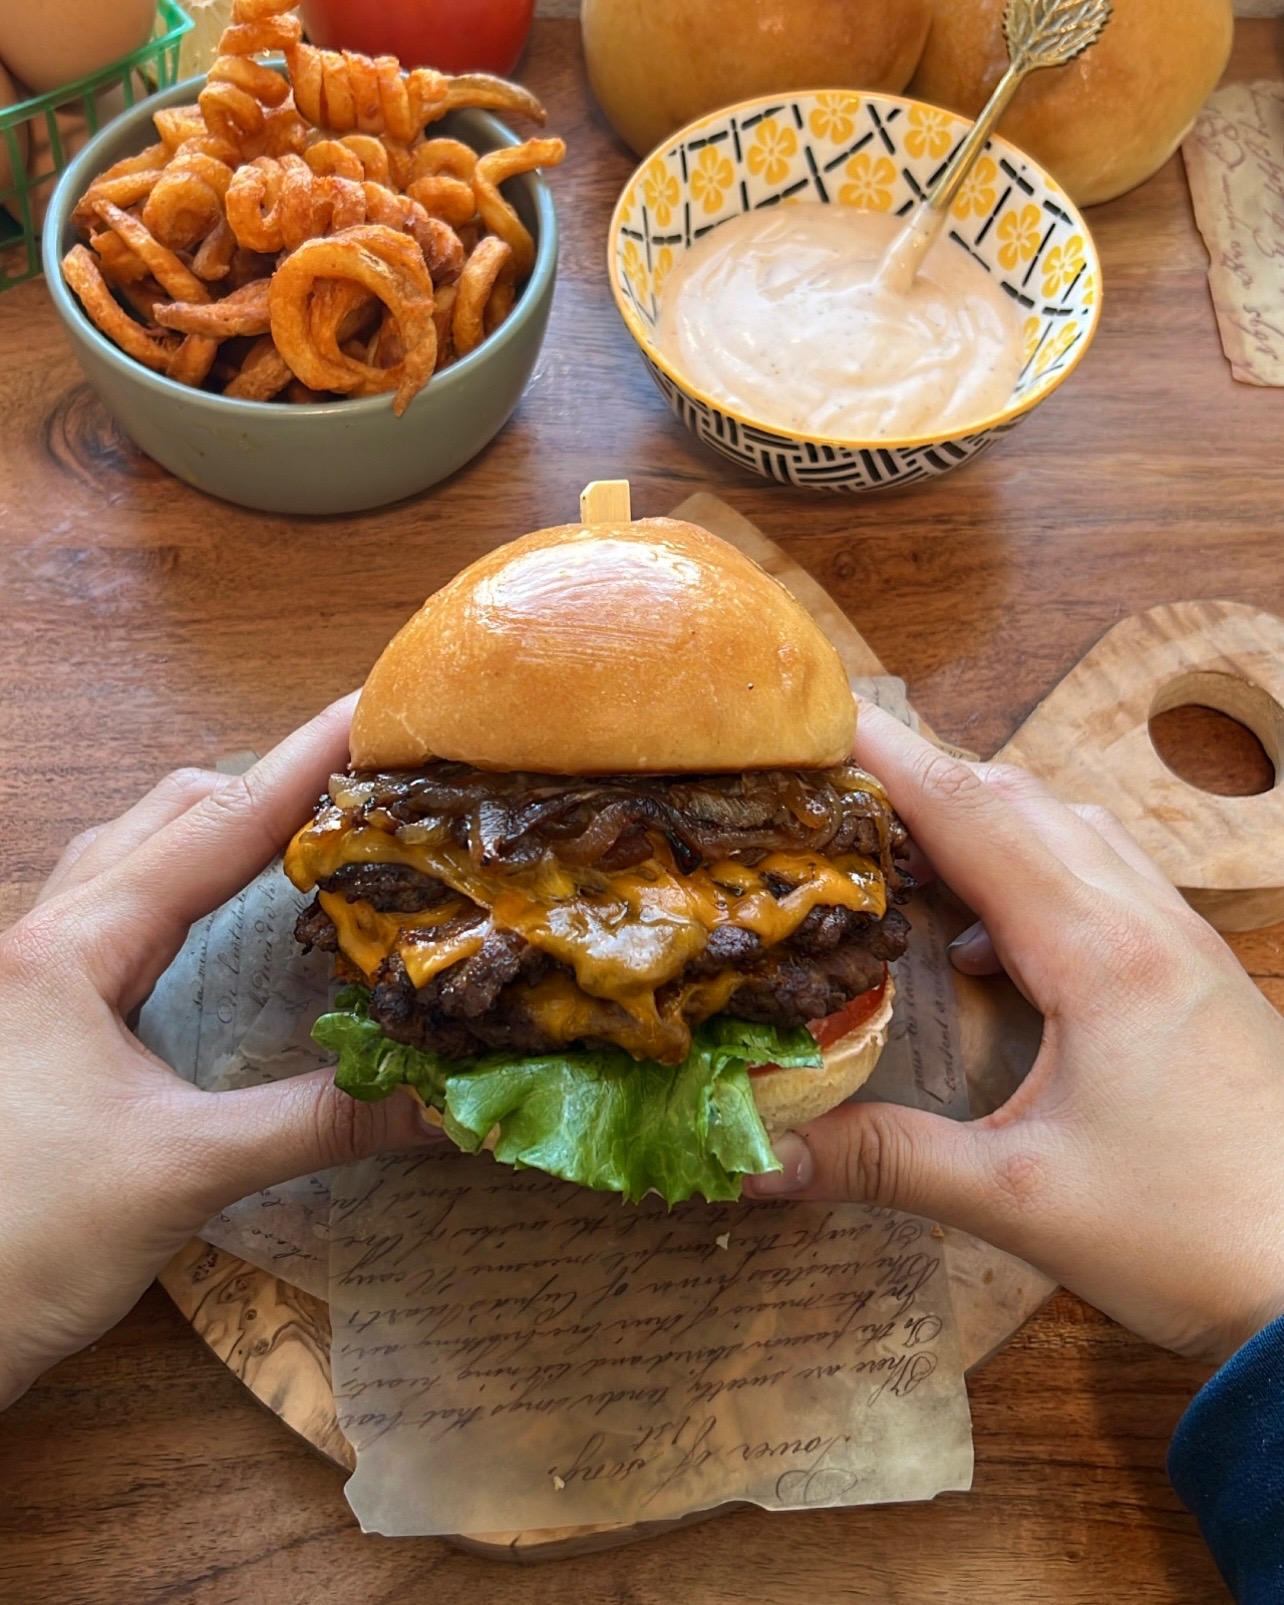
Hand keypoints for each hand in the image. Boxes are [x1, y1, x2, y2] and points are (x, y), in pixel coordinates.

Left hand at [0, 697, 433, 1408]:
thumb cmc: (20, 1241)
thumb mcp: (184, 1174)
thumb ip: (318, 1125)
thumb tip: (445, 1104)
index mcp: (70, 951)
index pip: (212, 831)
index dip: (300, 767)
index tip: (371, 713)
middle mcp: (40, 941)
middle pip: (160, 818)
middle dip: (257, 786)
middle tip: (350, 789)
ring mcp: (26, 979)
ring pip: (125, 859)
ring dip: (210, 833)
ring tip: (294, 838)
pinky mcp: (29, 1022)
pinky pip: (113, 915)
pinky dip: (179, 892)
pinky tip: (215, 932)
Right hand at [744, 701, 1283, 1365]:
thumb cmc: (1188, 1237)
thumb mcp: (1019, 1199)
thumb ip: (885, 1163)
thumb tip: (760, 1160)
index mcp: (1099, 954)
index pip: (975, 819)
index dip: (892, 761)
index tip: (822, 718)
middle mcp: (1146, 924)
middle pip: (1022, 803)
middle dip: (926, 781)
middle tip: (839, 792)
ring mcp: (1181, 943)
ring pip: (1070, 830)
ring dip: (985, 821)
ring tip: (908, 854)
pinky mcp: (1195, 975)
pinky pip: (1105, 877)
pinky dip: (1033, 874)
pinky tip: (996, 949)